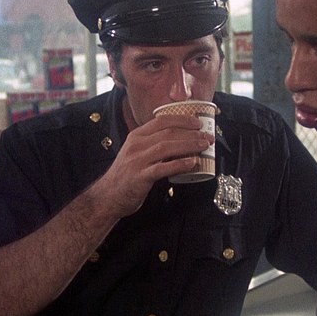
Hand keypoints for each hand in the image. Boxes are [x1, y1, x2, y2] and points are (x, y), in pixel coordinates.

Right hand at [83, 114, 212, 218]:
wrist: (108, 196)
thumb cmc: (127, 174)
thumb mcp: (137, 153)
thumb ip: (154, 145)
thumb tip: (182, 141)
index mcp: (136, 136)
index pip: (161, 121)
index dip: (182, 119)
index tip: (198, 122)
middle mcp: (136, 145)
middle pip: (168, 133)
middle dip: (191, 133)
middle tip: (207, 136)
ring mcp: (137, 160)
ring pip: (167, 147)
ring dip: (189, 145)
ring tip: (204, 146)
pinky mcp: (140, 177)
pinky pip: (162, 168)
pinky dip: (179, 164)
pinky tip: (192, 163)